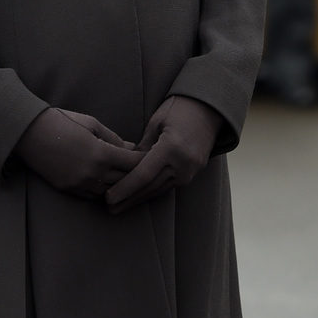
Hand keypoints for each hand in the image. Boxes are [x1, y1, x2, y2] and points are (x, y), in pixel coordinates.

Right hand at [14, 106, 143, 196]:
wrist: (29, 133)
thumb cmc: (61, 122)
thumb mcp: (91, 124)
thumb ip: (113, 138)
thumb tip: (131, 148)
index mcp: (101, 153)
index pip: (133, 164)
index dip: (144, 161)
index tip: (151, 158)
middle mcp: (93, 172)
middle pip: (125, 180)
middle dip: (135, 175)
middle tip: (144, 171)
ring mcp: (80, 183)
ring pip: (110, 192)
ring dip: (118, 185)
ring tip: (125, 179)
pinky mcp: (68, 189)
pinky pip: (92, 196)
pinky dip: (101, 190)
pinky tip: (105, 183)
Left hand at [105, 95, 220, 214]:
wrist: (208, 108)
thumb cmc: (177, 108)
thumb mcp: (155, 124)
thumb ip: (141, 148)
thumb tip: (125, 166)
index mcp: (171, 148)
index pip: (143, 175)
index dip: (125, 189)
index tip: (109, 197)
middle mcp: (183, 163)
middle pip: (150, 187)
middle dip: (128, 199)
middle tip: (109, 208)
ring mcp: (190, 170)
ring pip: (159, 190)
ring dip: (139, 199)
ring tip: (120, 207)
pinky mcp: (193, 173)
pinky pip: (168, 185)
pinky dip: (152, 192)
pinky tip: (138, 197)